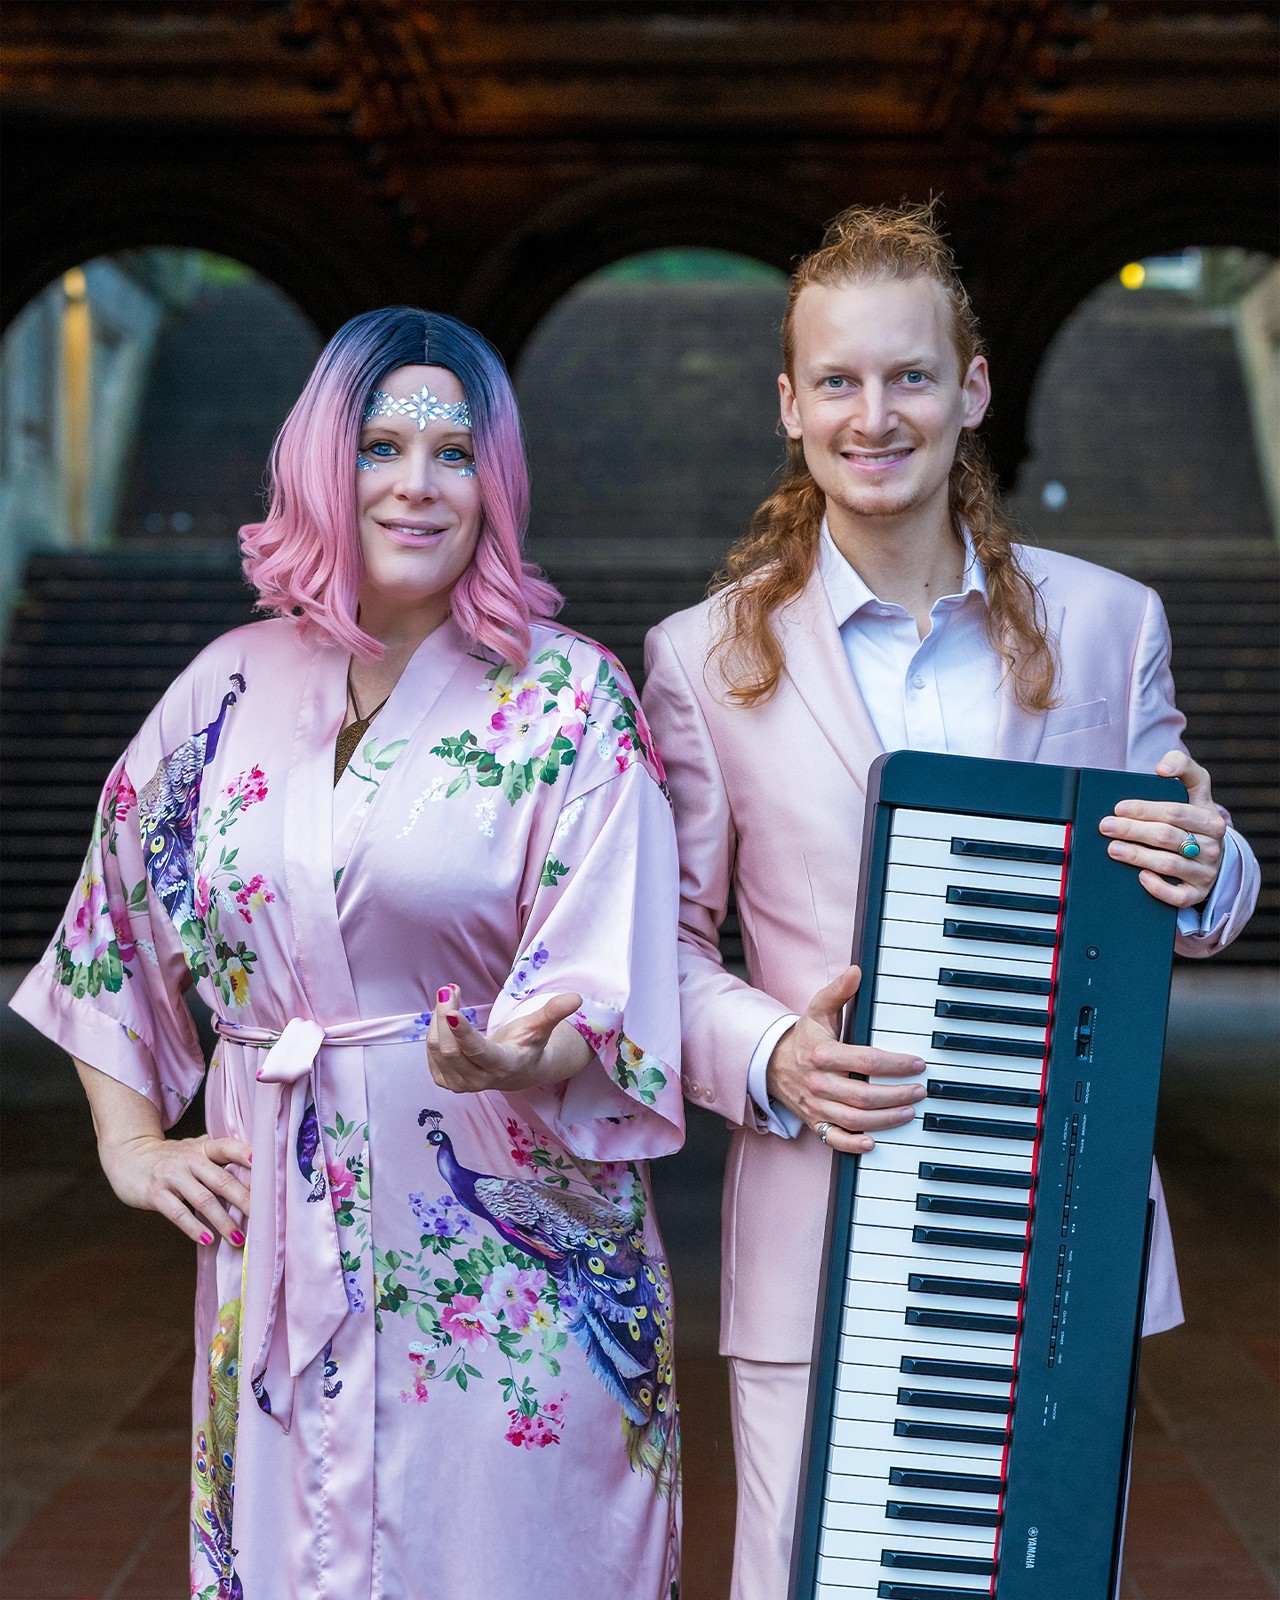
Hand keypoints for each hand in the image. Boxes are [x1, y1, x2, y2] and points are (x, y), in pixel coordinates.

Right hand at [98, 1131, 251, 1247]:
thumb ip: (218, 1156)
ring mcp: (171, 1176)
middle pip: (221, 1180)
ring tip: (238, 1238)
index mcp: (203, 1148)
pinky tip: (208, 1240)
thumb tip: (255, 1166)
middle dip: (243, 1200)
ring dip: (222, 1221)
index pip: (229, 1147)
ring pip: (203, 1200)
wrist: (128, 1156)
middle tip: (263, 1218)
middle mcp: (189, 1159)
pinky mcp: (155, 1194)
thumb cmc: (170, 1157)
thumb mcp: (194, 1150)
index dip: (246, 1155)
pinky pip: (178, 1213)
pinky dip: (194, 1228)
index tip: (265, 1167)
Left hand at [428, 984, 591, 1094]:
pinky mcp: (447, 1082)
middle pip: (451, 1049)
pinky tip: (445, 1018)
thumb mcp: (541, 1027)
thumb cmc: (528, 1044)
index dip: (463, 1033)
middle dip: (445, 1016)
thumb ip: (554, 1013)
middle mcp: (480, 1080)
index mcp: (504, 1065)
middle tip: (449, 989)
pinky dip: (434, 1031)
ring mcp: (461, 1084)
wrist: (518, 1071)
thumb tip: (576, 998)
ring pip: (437, 1049)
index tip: (451, 1011)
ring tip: (449, 995)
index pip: (478, 1052)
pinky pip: (431, 1054)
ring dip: (437, 1019)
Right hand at [765, 965, 926, 1153]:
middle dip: (897, 1095)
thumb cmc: (804, 1037)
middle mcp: (817, 1083)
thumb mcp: (817, 1009)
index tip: (917, 1064)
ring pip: (854, 1120)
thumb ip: (838, 991)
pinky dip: (854, 1145)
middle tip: (920, 1090)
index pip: (865, 1061)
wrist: (773, 1064)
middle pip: (863, 1096)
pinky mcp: (814, 1122)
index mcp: (821, 1054)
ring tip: (909, 1112)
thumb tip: (856, 972)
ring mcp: (815, 1105)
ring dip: (885, 1119)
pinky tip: (875, 1142)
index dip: (895, 1064)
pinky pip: (834, 1140)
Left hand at [1099, 750, 1224, 909]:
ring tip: (1112, 849)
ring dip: (1137, 856)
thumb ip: (1182, 766)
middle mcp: (1212, 846)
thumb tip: (1162, 767)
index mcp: (1210, 819)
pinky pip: (1178, 896)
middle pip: (1166, 836)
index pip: (1175, 812)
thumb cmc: (1192, 818)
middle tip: (1106, 826)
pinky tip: (1140, 877)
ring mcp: (1206, 872)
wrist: (1210, 855)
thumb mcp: (1195, 789)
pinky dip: (1158, 887)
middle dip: (1132, 830)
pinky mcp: (1197, 894)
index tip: (1119, 807)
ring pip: (1169, 863)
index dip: (1145, 809)